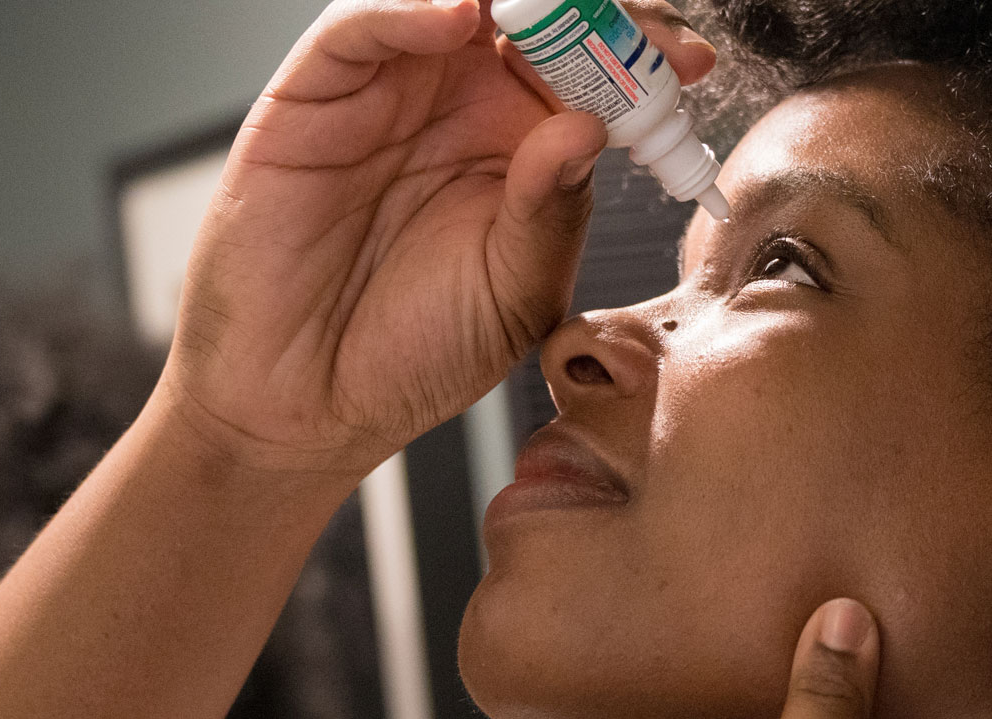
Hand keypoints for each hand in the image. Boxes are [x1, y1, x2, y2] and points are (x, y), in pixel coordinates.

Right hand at [162, 0, 715, 475]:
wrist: (305, 405)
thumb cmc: (410, 355)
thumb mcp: (514, 294)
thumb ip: (552, 211)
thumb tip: (588, 127)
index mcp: (522, 140)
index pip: (591, 60)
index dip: (638, 46)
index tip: (686, 63)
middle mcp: (459, 98)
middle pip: (531, 8)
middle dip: (586, 4)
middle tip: (629, 23)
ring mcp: (389, 87)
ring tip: (555, 9)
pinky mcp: (314, 93)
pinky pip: (361, 24)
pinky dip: (408, 5)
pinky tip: (456, 17)